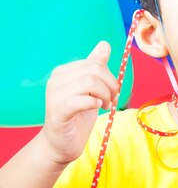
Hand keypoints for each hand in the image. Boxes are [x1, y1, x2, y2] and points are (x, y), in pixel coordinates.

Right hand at [41, 41, 117, 166]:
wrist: (61, 144)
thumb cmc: (78, 116)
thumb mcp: (92, 89)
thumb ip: (96, 67)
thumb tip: (105, 44)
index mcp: (64, 72)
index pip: (95, 63)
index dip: (110, 78)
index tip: (113, 93)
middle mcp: (56, 79)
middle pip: (94, 70)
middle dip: (110, 85)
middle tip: (112, 100)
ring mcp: (55, 94)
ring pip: (90, 82)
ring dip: (105, 95)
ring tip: (105, 106)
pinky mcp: (59, 110)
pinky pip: (82, 99)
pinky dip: (95, 103)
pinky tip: (95, 109)